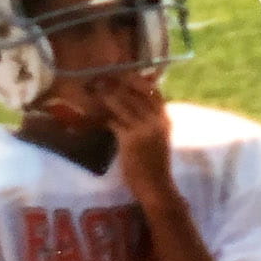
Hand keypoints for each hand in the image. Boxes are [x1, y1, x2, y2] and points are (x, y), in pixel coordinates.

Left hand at [99, 74, 174, 203]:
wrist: (156, 186)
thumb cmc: (155, 165)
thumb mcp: (158, 139)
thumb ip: (150, 123)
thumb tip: (133, 109)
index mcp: (164, 120)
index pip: (153, 92)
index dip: (138, 81)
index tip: (124, 74)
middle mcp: (156, 121)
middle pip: (136, 94)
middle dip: (118, 84)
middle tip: (103, 79)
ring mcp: (144, 129)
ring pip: (123, 105)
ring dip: (108, 97)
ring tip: (96, 91)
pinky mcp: (130, 139)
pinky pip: (114, 121)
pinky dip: (103, 117)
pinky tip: (95, 115)